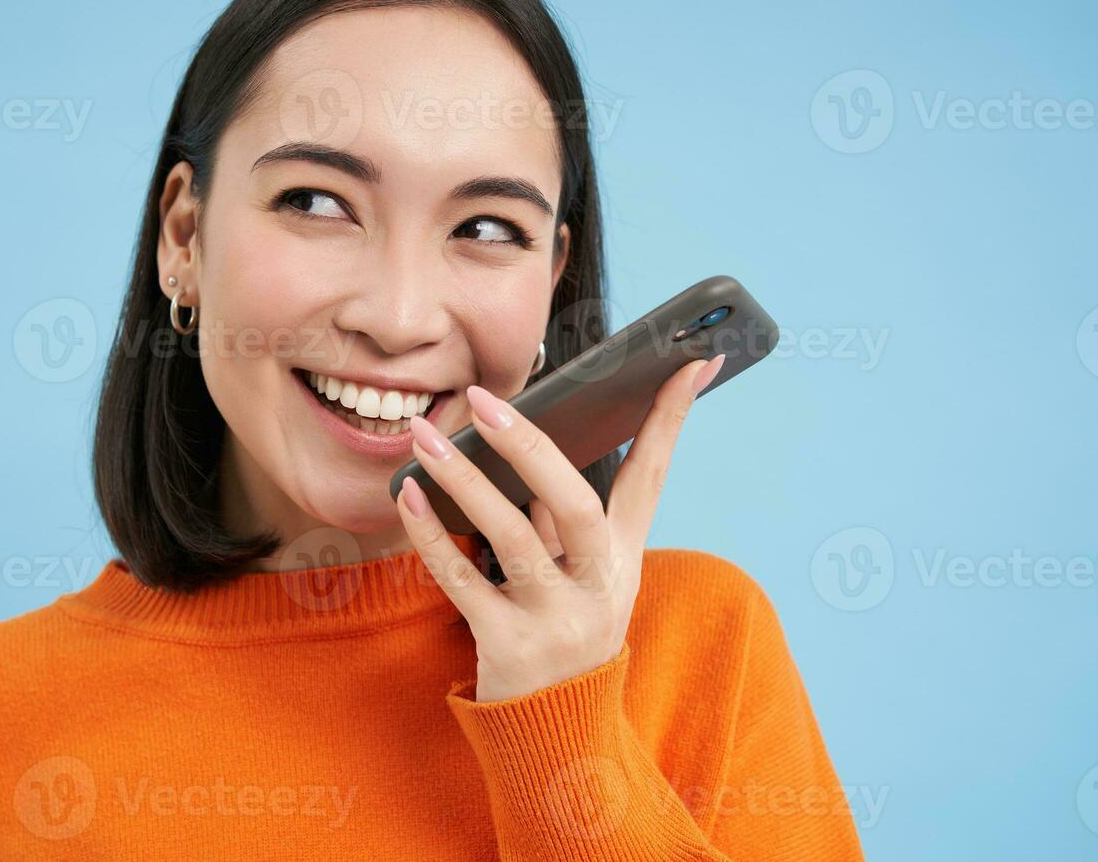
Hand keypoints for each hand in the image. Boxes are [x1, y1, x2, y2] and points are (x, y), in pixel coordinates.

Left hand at [395, 354, 725, 701]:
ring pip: (514, 537)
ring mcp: (557, 620)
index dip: (671, 419)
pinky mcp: (510, 648)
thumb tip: (520, 450)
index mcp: (624, 558)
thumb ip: (555, 520)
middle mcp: (600, 587)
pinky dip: (432, 537)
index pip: (653, 475)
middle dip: (532, 447)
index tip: (690, 360)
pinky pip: (463, 582)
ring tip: (422, 436)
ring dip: (464, 480)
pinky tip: (407, 497)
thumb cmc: (561, 632)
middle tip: (484, 398)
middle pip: (577, 504)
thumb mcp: (578, 578)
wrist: (556, 735)